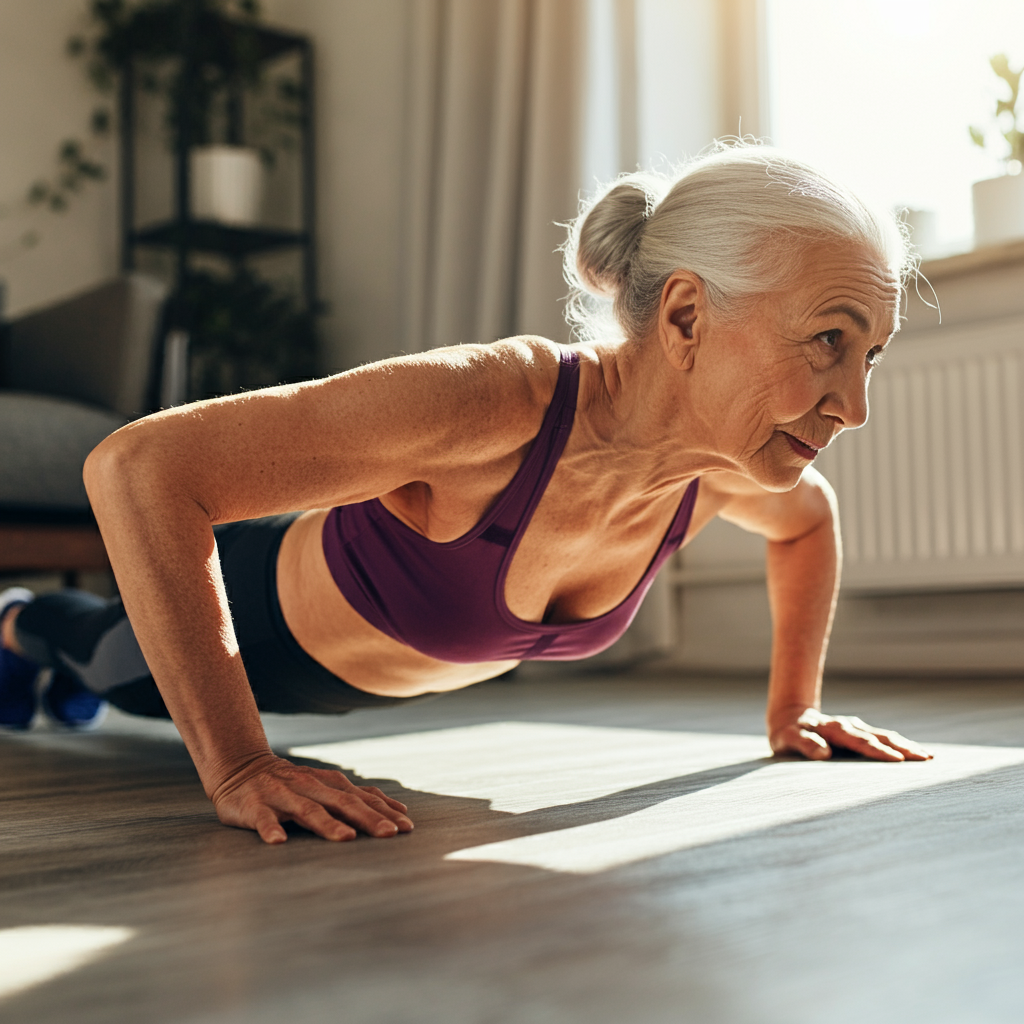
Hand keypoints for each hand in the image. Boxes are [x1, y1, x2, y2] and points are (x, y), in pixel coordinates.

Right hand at [210, 753, 413, 843]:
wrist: (241, 767)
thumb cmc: (292, 785)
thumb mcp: (327, 786)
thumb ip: (359, 797)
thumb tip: (399, 810)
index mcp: (329, 784)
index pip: (362, 798)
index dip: (385, 812)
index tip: (407, 827)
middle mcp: (310, 787)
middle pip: (343, 803)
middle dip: (368, 818)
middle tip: (389, 834)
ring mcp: (283, 796)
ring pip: (309, 810)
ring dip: (328, 824)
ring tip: (346, 838)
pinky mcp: (255, 807)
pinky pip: (263, 819)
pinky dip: (271, 829)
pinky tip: (278, 842)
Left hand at [769, 707, 932, 761]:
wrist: (789, 718)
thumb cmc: (788, 734)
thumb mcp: (788, 739)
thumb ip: (804, 744)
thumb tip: (823, 754)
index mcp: (833, 729)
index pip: (859, 742)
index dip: (878, 751)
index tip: (898, 760)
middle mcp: (848, 726)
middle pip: (879, 737)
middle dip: (903, 748)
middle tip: (926, 759)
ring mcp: (855, 728)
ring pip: (884, 736)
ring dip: (906, 746)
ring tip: (928, 757)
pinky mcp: (859, 732)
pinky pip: (882, 738)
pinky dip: (900, 745)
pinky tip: (915, 753)